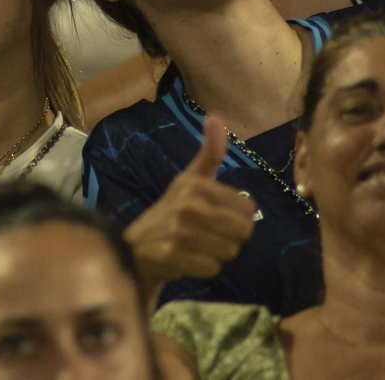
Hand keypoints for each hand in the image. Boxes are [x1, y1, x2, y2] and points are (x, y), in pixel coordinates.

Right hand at [122, 114, 256, 307]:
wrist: (138, 244)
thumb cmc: (172, 209)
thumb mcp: (191, 178)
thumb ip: (210, 152)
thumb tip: (215, 116)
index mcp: (196, 185)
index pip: (247, 208)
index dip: (239, 216)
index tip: (220, 214)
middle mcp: (188, 206)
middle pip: (242, 231)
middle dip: (230, 236)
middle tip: (210, 232)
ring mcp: (179, 232)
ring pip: (229, 251)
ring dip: (218, 252)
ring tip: (198, 244)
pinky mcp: (173, 257)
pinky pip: (213, 268)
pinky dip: (204, 267)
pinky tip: (189, 257)